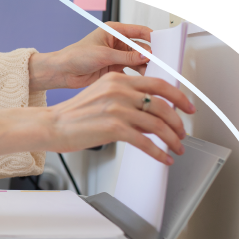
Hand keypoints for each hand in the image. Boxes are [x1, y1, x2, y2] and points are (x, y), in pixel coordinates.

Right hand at [0, 72, 195, 164]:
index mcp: (117, 80)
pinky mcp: (114, 127)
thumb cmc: (72, 115)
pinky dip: (158, 152)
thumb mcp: (101, 96)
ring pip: (158, 124)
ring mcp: (117, 108)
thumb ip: (125, 99)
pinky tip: (163, 158)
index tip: (188, 107)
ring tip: (175, 148)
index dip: (179, 97)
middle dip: (179, 123)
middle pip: (163, 105)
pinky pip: (145, 141)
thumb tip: (150, 112)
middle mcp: (119, 90)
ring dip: (172, 139)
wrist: (51, 125)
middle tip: (183, 134)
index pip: (159, 84)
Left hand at [29, 22, 151, 90]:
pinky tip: (144, 78)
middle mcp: (117, 43)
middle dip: (150, 55)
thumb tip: (146, 56)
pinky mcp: (115, 68)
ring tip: (153, 73)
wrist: (62, 72)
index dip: (152, 38)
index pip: (139, 31)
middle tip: (160, 63)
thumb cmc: (75, 56)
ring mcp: (116, 56)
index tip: (163, 46)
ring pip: (137, 60)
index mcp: (114, 31)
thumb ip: (126, 57)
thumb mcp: (104, 55)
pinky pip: (131, 70)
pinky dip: (138, 74)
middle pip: (140, 47)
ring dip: (145, 66)